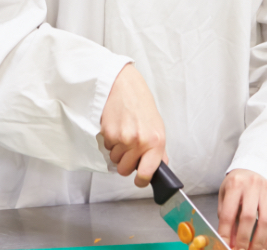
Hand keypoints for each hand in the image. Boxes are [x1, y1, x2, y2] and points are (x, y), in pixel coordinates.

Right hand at [100, 64, 166, 186]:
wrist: (124, 86)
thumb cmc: (141, 104)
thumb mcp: (157, 126)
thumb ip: (159, 150)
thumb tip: (160, 168)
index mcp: (156, 141)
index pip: (147, 173)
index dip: (141, 180)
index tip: (139, 179)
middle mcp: (139, 141)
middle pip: (125, 170)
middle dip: (125, 162)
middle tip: (129, 148)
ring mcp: (123, 138)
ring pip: (114, 160)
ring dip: (117, 151)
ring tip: (123, 133)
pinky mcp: (108, 133)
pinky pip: (106, 148)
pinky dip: (110, 141)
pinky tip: (116, 127)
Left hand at [218, 169, 266, 249]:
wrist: (252, 168)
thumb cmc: (236, 185)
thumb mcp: (225, 197)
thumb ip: (226, 219)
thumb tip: (229, 242)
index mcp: (235, 183)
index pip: (229, 213)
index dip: (226, 233)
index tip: (226, 245)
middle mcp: (253, 184)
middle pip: (249, 218)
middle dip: (244, 240)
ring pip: (266, 221)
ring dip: (259, 242)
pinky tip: (263, 244)